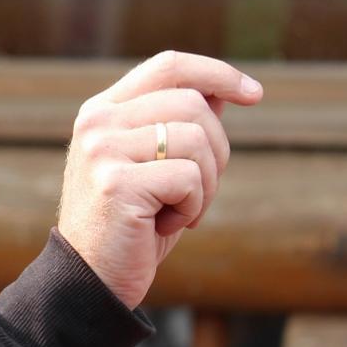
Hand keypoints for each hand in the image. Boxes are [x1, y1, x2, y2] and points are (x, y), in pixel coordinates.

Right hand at [57, 51, 262, 308]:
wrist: (92, 279)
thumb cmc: (132, 225)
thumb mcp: (157, 167)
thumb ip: (179, 125)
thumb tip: (221, 90)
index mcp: (103, 110)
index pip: (169, 66)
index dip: (217, 73)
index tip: (254, 94)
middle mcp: (98, 122)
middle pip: (194, 104)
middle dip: (218, 152)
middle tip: (201, 192)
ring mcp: (102, 150)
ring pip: (197, 140)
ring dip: (206, 186)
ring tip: (180, 212)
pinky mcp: (116, 182)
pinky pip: (189, 178)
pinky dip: (193, 208)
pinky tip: (166, 226)